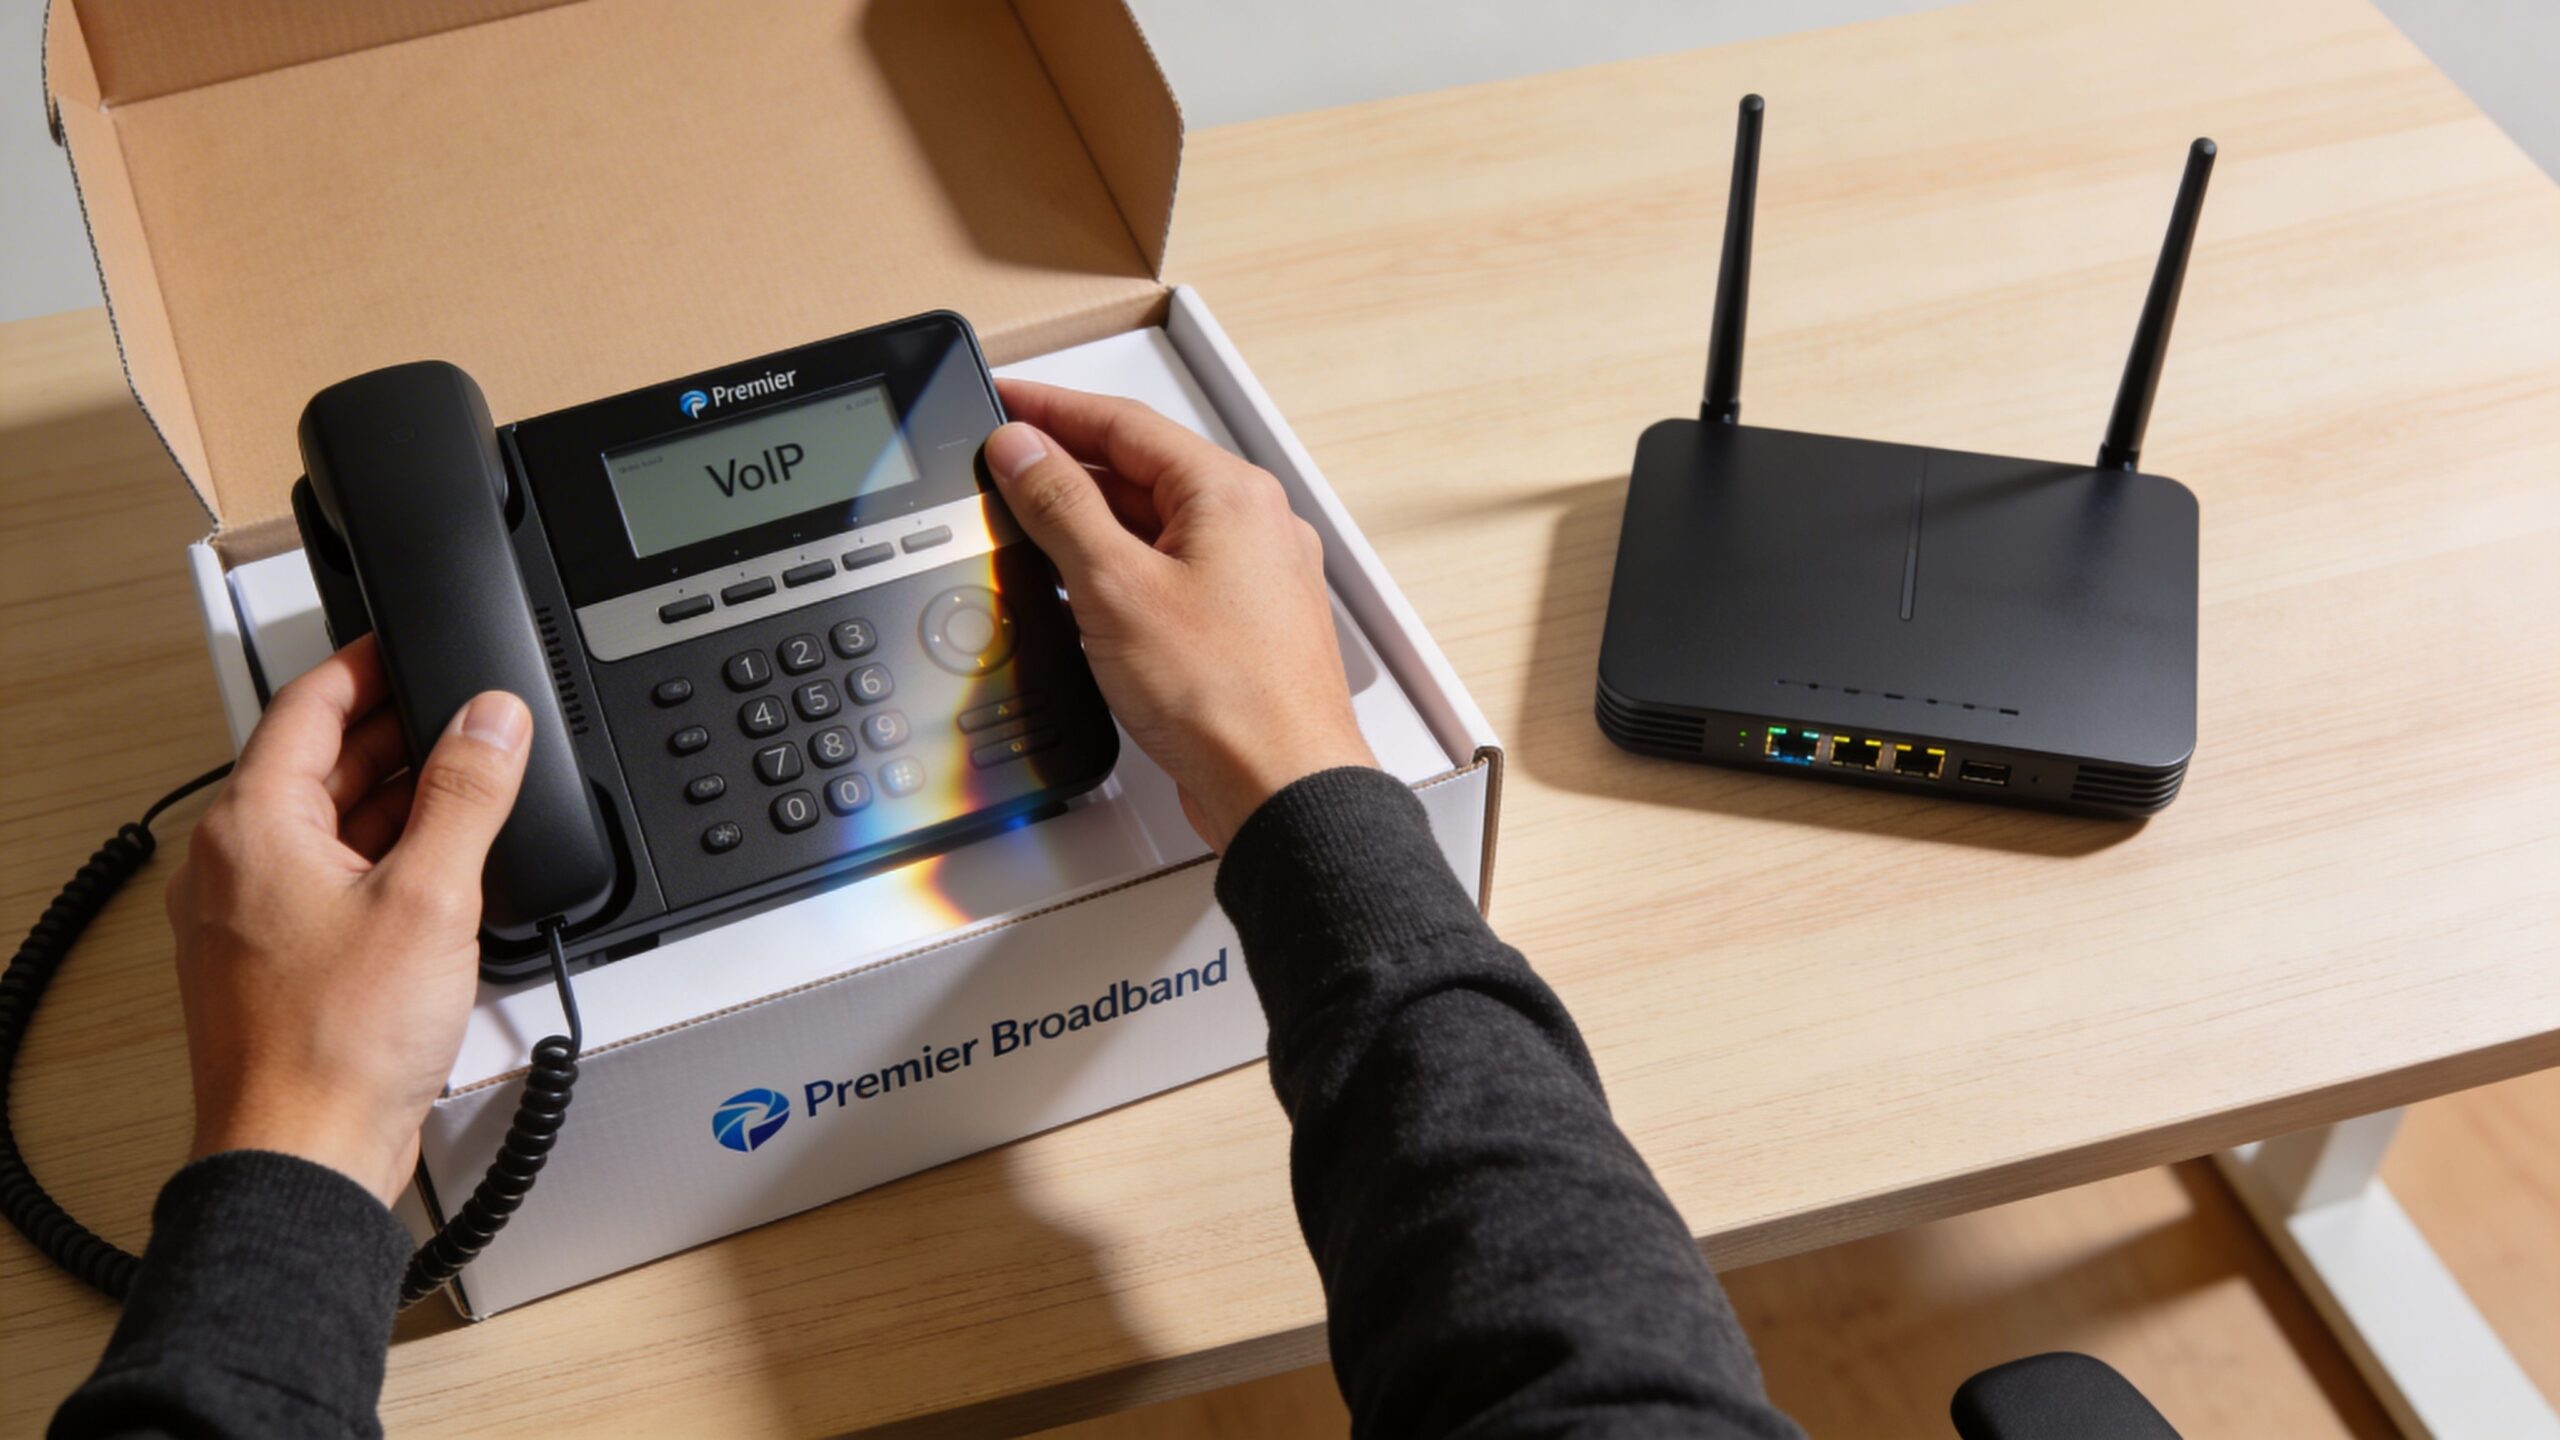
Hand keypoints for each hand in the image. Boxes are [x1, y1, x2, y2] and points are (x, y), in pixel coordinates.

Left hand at [166, 638, 531, 1203]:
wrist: (304, 1157)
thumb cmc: (336, 1043)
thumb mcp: (431, 895)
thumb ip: (467, 793)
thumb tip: (492, 720)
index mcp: (251, 827)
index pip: (307, 704)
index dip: (368, 665)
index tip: (412, 643)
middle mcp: (233, 867)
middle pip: (317, 765)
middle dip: (398, 736)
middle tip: (470, 717)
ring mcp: (249, 920)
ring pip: (328, 828)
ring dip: (399, 803)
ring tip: (474, 793)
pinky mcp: (277, 966)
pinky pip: (333, 884)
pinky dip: (388, 863)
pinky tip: (444, 878)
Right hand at [986, 379, 1374, 849]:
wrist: (1283, 790)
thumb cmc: (1228, 698)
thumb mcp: (1115, 586)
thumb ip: (1061, 507)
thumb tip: (1021, 448)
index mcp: (1230, 493)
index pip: (1124, 423)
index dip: (1051, 409)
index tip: (1002, 400)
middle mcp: (1251, 526)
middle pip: (1141, 473)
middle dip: (1065, 470)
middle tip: (999, 468)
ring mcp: (1251, 579)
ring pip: (1155, 528)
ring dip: (1090, 526)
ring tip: (1025, 527)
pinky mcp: (1240, 629)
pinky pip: (1170, 577)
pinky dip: (1119, 575)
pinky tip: (1081, 595)